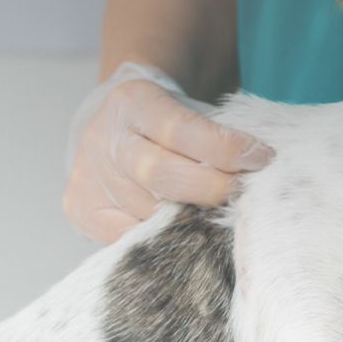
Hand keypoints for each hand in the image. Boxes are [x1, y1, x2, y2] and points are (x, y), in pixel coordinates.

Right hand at [62, 79, 273, 243]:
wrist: (107, 123)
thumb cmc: (161, 120)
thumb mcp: (184, 107)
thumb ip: (215, 133)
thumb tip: (261, 167)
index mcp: (133, 102)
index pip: (182, 129)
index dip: (225, 148)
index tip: (261, 158)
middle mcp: (104, 139)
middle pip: (162, 176)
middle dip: (211, 189)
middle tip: (242, 195)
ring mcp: (89, 177)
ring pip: (148, 213)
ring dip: (190, 221)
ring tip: (216, 218)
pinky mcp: (81, 209)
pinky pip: (128, 237)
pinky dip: (162, 239)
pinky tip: (184, 235)